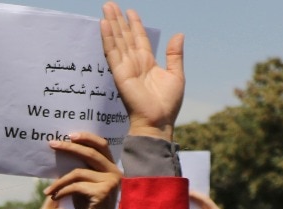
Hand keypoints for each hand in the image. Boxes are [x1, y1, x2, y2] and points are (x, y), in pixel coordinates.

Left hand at [46, 133, 121, 208]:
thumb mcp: (85, 185)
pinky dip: (62, 191)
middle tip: (52, 144)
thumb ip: (82, 169)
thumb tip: (64, 151)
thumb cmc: (89, 208)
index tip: (69, 135)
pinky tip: (55, 197)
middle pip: (90, 153)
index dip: (86, 137)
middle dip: (69, 148)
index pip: (101, 145)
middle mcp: (115, 172)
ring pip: (78, 173)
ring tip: (48, 190)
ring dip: (59, 181)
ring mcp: (110, 182)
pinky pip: (76, 187)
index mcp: (112, 168)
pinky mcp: (102, 193)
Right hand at [100, 2, 184, 140]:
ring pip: (117, 41)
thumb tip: (179, 35)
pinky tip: (103, 25)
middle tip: (110, 4)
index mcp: (147, 63)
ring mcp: (126, 67)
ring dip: (111, 24)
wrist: (158, 122)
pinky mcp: (120, 73)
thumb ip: (174, 55)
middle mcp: (134, 63)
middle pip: (124, 36)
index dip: (134, 25)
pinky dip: (108, 38)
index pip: (139, 39)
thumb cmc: (167, 105)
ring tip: (106, 8)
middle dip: (118, 20)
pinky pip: (112, 52)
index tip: (130, 11)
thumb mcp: (176, 75)